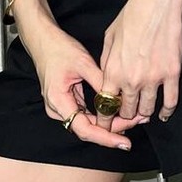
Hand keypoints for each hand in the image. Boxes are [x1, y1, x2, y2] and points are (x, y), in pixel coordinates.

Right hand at [26, 22, 142, 150]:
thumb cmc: (59, 48)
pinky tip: (119, 112)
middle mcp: (58, 109)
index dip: (106, 138)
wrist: (43, 40)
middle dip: (113, 129)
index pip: (84, 129)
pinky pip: (86, 114)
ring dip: (110, 123)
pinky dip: (102, 115)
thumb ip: (101, 82)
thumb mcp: (83, 62)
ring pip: (88, 123)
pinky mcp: (67, 101)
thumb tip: (120, 98)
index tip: (124, 142)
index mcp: (58, 101)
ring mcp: (62, 107)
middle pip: (88, 129)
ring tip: (134, 118)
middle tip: (138, 121)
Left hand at [98, 0, 181, 125]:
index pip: (106, 105)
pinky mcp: (172, 74)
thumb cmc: (131, 15)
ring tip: (144, 113)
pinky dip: (166, 111)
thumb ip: (106, 61)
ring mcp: (154, 78)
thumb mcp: (109, 37)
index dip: (105, 118)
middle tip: (127, 116)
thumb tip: (107, 77)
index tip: (105, 124)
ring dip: (144, 113)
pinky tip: (163, 114)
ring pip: (148, 109)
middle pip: (127, 111)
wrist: (156, 3)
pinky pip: (170, 101)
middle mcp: (132, 79)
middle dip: (125, 116)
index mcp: (113, 71)